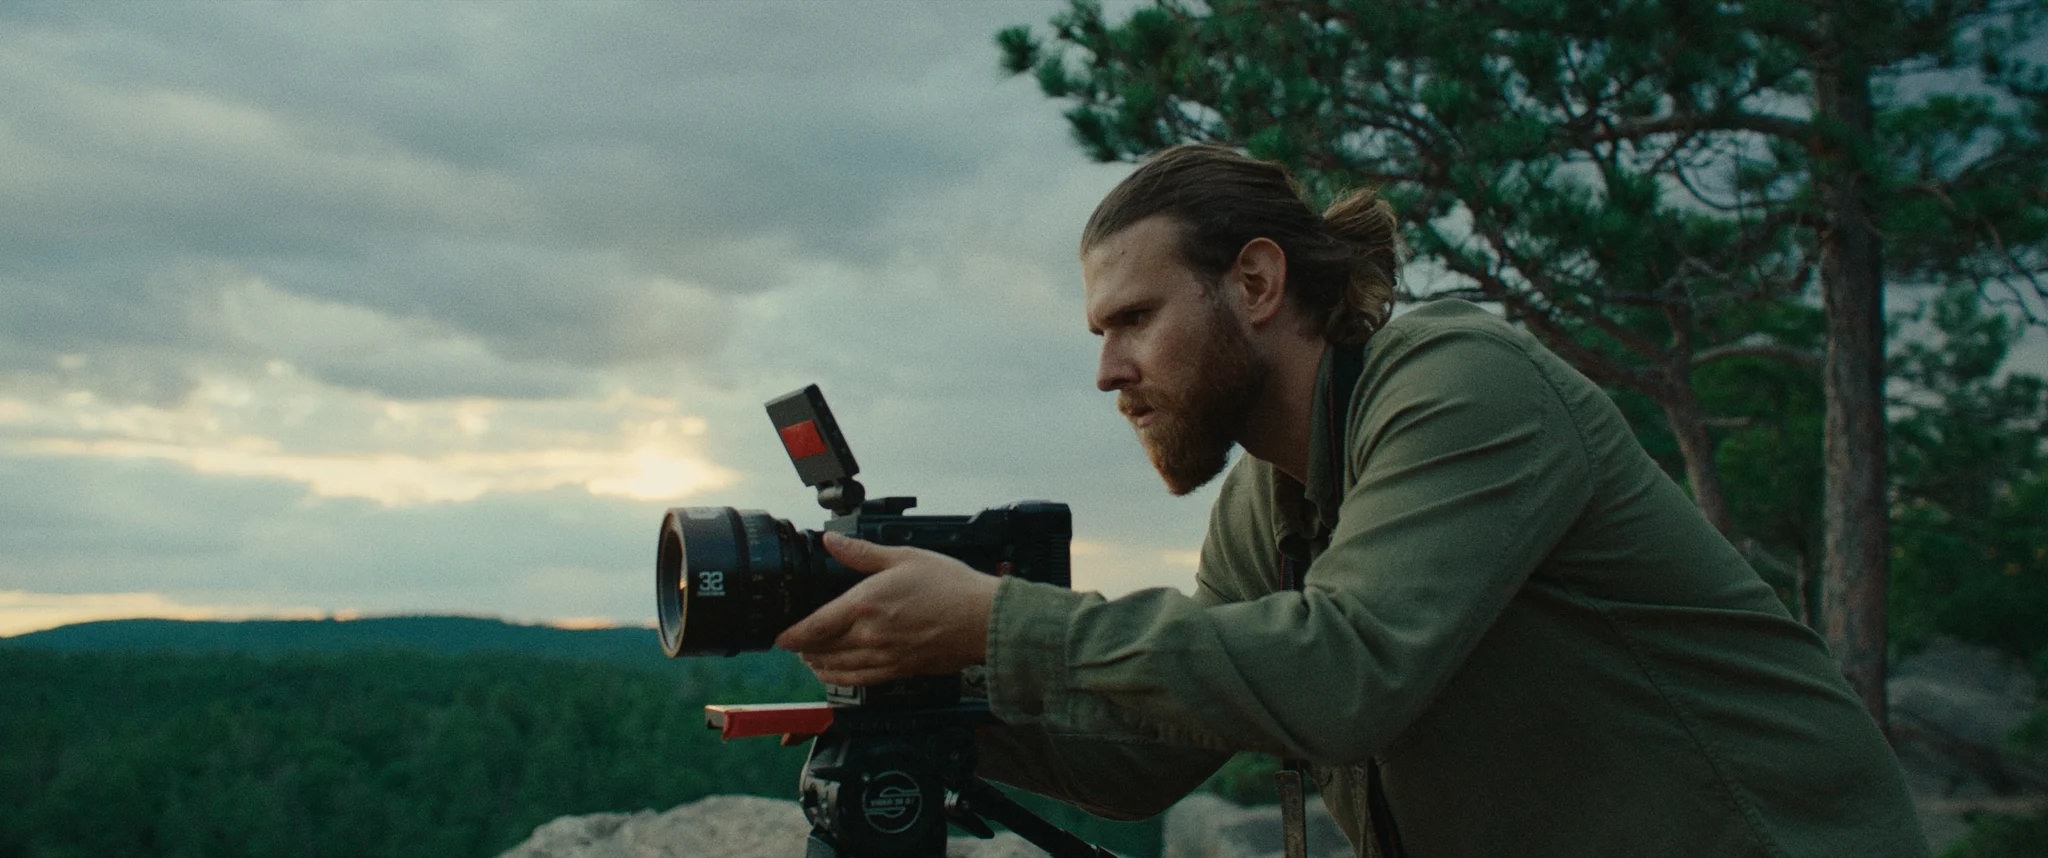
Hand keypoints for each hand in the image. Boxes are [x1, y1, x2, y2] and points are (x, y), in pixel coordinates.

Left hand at [773, 531, 999, 685]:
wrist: (983, 619)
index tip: (780, 638)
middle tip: (794, 644)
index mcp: (865, 604)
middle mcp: (869, 635)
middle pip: (822, 649)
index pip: (815, 626)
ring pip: (837, 667)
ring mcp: (884, 656)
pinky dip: (840, 679)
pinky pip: (859, 680)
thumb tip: (832, 541)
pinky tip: (834, 675)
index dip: (792, 635)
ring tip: (809, 659)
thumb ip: (861, 553)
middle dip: (803, 648)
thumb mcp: (903, 557)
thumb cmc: (951, 586)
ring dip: (818, 664)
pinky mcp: (899, 670)